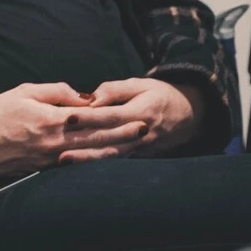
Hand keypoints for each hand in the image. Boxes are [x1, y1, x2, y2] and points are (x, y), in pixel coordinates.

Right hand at [0, 82, 146, 174]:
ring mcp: (51, 160)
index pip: (92, 119)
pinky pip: (76, 165)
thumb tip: (80, 96)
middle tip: (145, 130)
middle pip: (98, 140)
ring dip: (114, 152)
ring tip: (133, 147)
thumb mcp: (23, 92)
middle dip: (124, 136)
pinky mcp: (44, 170)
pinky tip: (104, 160)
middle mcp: (56, 143)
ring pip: (91, 156)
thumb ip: (54, 92)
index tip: (136, 115)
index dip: (117, 118)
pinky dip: (94, 162)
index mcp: (51, 121)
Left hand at [62, 77, 203, 159]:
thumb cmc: (160, 94)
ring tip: (64, 161)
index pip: (111, 116)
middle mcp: (142, 133)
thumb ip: (114, 90)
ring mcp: (142, 148)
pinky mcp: (140, 155)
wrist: (191, 115)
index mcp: (142, 112)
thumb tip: (90, 99)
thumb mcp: (141, 84)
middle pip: (109, 140)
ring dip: (88, 160)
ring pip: (112, 155)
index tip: (68, 118)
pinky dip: (98, 163)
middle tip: (59, 149)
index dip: (89, 117)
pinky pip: (117, 160)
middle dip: (84, 145)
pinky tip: (78, 166)